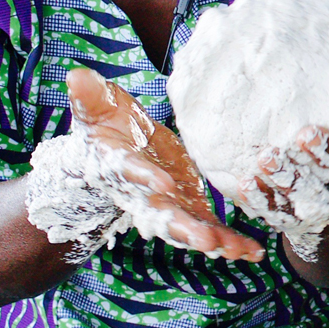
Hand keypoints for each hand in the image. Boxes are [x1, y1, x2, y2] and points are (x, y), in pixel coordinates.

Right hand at [66, 67, 264, 261]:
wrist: (112, 151)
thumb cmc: (105, 126)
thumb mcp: (96, 108)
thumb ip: (89, 97)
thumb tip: (75, 75)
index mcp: (120, 168)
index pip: (132, 174)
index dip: (146, 179)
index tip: (164, 183)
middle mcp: (143, 195)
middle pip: (162, 216)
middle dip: (184, 228)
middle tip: (205, 239)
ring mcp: (168, 205)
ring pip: (188, 228)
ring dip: (212, 240)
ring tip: (236, 250)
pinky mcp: (188, 206)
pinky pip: (209, 228)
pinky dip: (230, 242)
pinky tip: (253, 251)